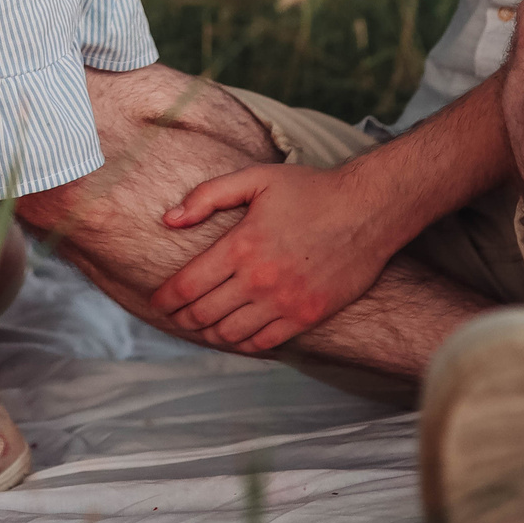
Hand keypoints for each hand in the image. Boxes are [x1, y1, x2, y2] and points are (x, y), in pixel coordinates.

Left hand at [146, 162, 406, 352]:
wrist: (367, 211)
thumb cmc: (310, 191)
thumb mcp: (256, 179)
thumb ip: (208, 196)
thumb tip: (169, 219)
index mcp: (241, 246)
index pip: (188, 285)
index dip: (165, 298)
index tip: (156, 300)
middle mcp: (259, 280)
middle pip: (203, 314)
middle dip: (181, 317)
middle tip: (173, 315)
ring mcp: (284, 302)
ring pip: (229, 333)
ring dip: (207, 333)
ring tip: (200, 326)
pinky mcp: (306, 316)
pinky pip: (263, 343)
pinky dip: (241, 343)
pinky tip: (234, 335)